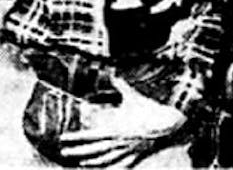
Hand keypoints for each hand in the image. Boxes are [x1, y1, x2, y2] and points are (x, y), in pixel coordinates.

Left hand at [58, 77, 185, 166]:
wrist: (170, 125)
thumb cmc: (150, 110)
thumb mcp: (132, 96)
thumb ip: (120, 85)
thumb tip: (112, 72)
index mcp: (115, 129)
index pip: (90, 135)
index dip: (75, 137)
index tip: (63, 138)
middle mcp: (118, 143)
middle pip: (94, 150)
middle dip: (77, 152)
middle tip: (64, 152)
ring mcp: (127, 151)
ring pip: (106, 160)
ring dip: (92, 162)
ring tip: (81, 163)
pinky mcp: (136, 155)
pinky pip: (122, 165)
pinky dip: (111, 168)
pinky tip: (105, 169)